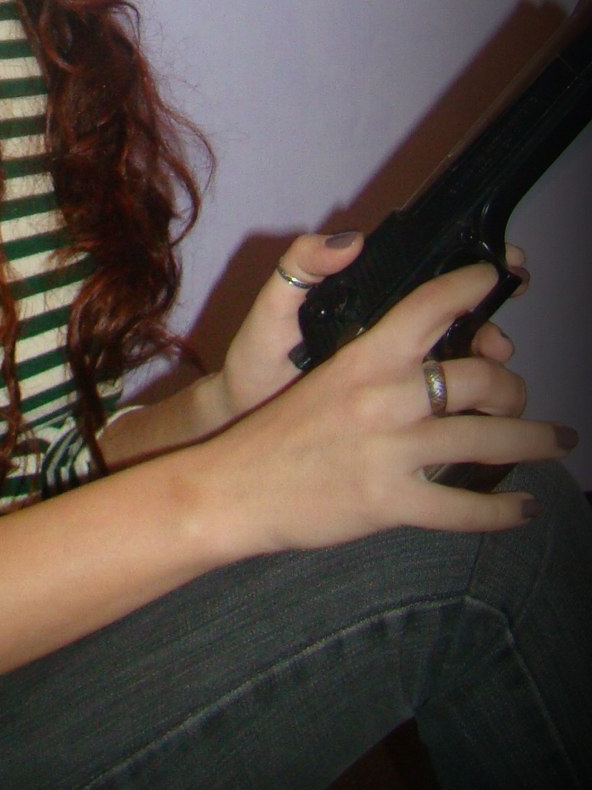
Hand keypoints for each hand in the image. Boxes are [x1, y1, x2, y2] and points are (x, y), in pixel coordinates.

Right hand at [189, 262, 571, 555]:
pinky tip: (524, 508)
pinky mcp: (390, 502)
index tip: (499, 279)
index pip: (429, 305)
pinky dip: (502, 510)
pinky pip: (464, 507)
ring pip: (486, 439)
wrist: (234, 487)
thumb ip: (358, 333)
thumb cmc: (274, 428)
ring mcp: (390, 451)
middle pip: (477, 377)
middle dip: (512, 384)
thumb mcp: (311, 364)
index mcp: (363, 356)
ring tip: (555, 440)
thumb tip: (387, 289)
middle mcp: (383, 397)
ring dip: (532, 439)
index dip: (472, 286)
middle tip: (518, 393)